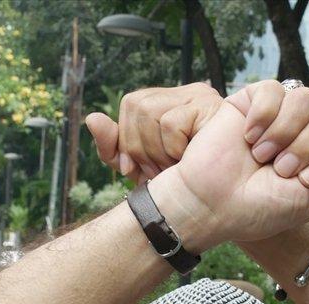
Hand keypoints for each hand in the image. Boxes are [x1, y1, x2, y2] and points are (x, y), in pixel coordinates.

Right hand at [85, 80, 308, 188]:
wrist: (212, 206)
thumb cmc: (258, 209)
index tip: (300, 183)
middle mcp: (301, 132)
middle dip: (307, 147)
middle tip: (279, 170)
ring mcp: (277, 115)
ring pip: (306, 99)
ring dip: (286, 132)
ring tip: (262, 155)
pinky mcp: (250, 102)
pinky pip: (274, 89)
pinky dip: (264, 115)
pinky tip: (248, 137)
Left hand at [85, 83, 224, 181]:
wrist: (217, 205)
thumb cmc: (181, 185)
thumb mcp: (139, 170)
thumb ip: (114, 149)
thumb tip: (91, 118)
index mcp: (170, 103)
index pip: (131, 103)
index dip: (125, 138)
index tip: (133, 171)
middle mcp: (186, 94)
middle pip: (136, 104)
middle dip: (139, 146)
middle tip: (157, 172)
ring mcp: (200, 96)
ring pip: (149, 111)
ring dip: (156, 150)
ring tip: (173, 167)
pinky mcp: (211, 107)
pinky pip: (170, 123)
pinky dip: (172, 150)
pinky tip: (188, 160)